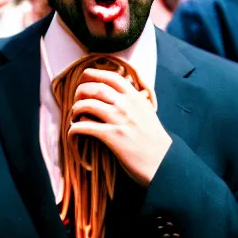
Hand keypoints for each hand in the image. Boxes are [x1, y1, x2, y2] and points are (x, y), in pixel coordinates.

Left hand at [69, 68, 171, 186]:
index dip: (93, 75)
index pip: (110, 76)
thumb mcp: (148, 111)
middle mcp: (126, 104)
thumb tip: (125, 85)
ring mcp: (119, 119)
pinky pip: (85, 126)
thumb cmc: (155, 139)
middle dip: (79, 92)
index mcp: (135, 96)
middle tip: (77, 101)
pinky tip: (73, 133)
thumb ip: (135, 98)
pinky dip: (74, 129)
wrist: (164, 162)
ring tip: (74, 117)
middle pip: (94, 88)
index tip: (83, 81)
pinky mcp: (112, 136)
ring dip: (74, 110)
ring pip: (86, 105)